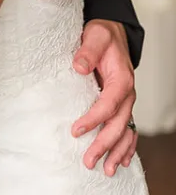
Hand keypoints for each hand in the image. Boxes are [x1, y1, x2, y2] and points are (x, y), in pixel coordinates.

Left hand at [71, 20, 136, 175]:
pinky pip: (127, 129)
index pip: (108, 105)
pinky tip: (120, 161)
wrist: (112, 34)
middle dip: (104, 144)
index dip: (93, 119)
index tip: (76, 131)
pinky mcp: (121, 104)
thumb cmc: (102, 36)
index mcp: (121, 80)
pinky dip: (126, 146)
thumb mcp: (95, 36)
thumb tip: (79, 66)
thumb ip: (88, 51)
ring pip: (125, 131)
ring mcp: (126, 102)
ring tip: (105, 169)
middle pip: (118, 124)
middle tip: (89, 160)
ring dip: (116, 151)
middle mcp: (127, 94)